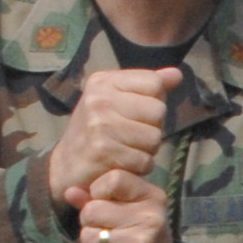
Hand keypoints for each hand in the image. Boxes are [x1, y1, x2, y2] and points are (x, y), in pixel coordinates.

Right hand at [45, 66, 178, 208]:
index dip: (153, 103)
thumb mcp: (117, 100)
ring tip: (124, 150)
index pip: (154, 83)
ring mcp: (100, 124)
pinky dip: (139, 168)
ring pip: (155, 138)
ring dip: (146, 151)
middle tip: (128, 137)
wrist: (65, 166)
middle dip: (151, 129)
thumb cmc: (97, 130)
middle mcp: (99, 98)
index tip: (133, 114)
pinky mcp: (103, 150)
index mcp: (104, 81)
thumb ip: (148, 87)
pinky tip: (121, 165)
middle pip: (159, 110)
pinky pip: (145, 160)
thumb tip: (177, 74)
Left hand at [75, 170, 177, 242]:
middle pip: (92, 210)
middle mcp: (150, 217)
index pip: (114, 179)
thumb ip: (97, 198)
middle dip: (90, 223)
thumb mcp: (128, 211)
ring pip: (88, 236)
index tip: (105, 203)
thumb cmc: (141, 237)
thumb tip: (69, 191)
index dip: (99, 191)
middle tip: (107, 231)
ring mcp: (141, 242)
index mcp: (153, 197)